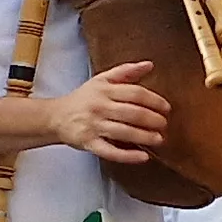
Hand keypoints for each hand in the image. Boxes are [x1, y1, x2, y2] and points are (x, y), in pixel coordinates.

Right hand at [48, 60, 169, 163]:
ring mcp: (93, 126)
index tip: (166, 108)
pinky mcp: (88, 143)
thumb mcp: (102, 80)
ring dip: (145, 137)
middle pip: (133, 113)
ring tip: (159, 139)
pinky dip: (128, 156)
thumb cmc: (84, 98)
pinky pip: (110, 151)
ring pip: (124, 132)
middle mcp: (99, 106)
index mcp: (104, 90)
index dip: (155, 101)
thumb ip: (126, 72)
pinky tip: (143, 157)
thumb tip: (149, 64)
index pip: (136, 93)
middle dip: (153, 120)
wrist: (54, 116)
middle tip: (164, 125)